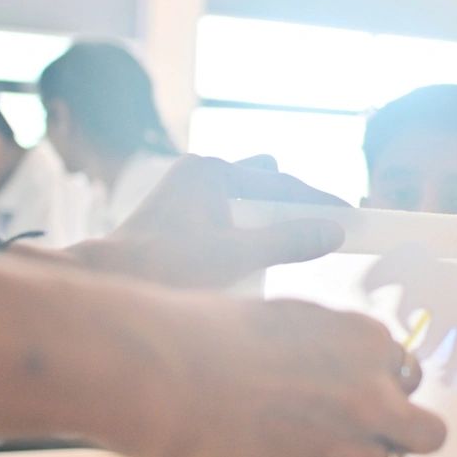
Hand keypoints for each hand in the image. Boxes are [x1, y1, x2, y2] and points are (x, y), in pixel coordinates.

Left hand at [71, 154, 346, 288]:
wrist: (106, 285)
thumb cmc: (165, 267)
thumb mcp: (237, 255)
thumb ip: (289, 241)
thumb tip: (334, 231)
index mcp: (209, 170)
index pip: (280, 182)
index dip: (319, 201)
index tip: (351, 216)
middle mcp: (196, 175)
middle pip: (263, 186)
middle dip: (293, 204)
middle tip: (325, 224)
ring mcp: (184, 197)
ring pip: (245, 202)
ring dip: (271, 219)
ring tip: (298, 237)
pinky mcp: (177, 222)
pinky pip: (228, 218)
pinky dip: (250, 231)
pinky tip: (259, 252)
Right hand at [109, 292, 446, 456]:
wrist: (166, 370)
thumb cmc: (213, 332)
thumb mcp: (291, 318)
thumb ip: (333, 344)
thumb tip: (347, 364)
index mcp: (367, 341)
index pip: (408, 372)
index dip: (383, 384)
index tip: (356, 389)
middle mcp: (370, 395)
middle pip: (429, 434)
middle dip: (404, 436)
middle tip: (371, 434)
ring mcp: (344, 445)